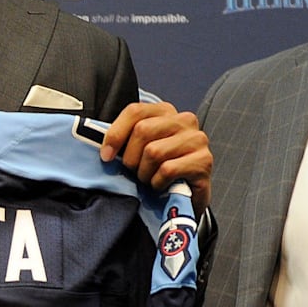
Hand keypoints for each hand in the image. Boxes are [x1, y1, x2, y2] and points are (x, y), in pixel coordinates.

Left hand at [100, 101, 211, 216]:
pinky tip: (160, 185)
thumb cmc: (158, 169)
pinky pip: (168, 170)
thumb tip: (103, 146)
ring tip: (147, 179)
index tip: (106, 156)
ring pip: (154, 151)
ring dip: (144, 173)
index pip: (135, 111)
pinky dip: (157, 182)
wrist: (186, 195)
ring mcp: (197, 139)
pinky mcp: (204, 160)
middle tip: (133, 172)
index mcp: (165, 111)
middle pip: (143, 130)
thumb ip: (125, 138)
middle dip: (130, 157)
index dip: (116, 134)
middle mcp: (184, 120)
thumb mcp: (139, 148)